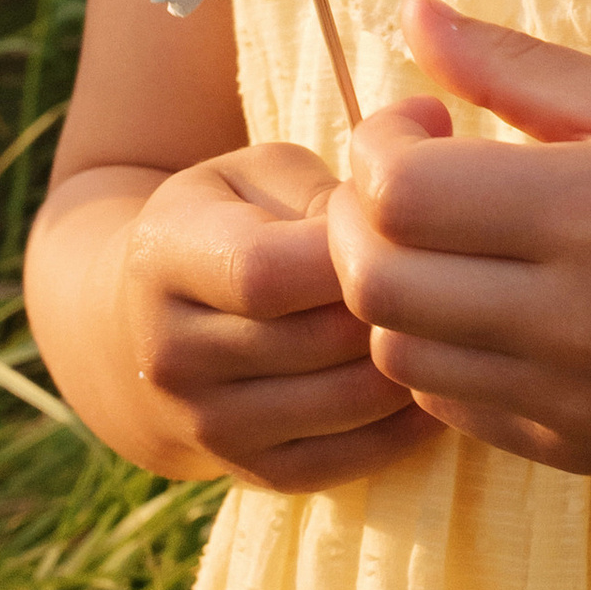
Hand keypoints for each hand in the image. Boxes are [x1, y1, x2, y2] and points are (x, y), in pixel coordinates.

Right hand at [120, 142, 437, 494]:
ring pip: (346, 405)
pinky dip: (407, 423)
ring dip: (412, 362)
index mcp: (167, 258)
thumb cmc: (225, 224)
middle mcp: (174, 355)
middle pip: (320, 342)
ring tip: (448, 320)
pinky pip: (352, 461)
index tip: (401, 222)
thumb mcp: (255, 174)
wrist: (142, 329)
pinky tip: (432, 375)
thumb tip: (437, 116)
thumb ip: (340, 164)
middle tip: (448, 272)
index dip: (352, 249)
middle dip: (396, 303)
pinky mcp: (252, 474)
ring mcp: (209, 426)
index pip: (269, 271)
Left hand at [324, 0, 590, 475]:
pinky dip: (437, 351)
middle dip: (360, 217)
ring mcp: (570, 400)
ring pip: (399, 354)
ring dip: (392, 289)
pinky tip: (484, 302)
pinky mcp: (577, 451)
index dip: (379, 145)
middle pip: (377, 282)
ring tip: (448, 242)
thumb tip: (409, 10)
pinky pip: (451, 409)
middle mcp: (571, 321)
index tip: (424, 120)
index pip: (401, 195)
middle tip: (410, 177)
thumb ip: (513, 64)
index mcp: (589, 212)